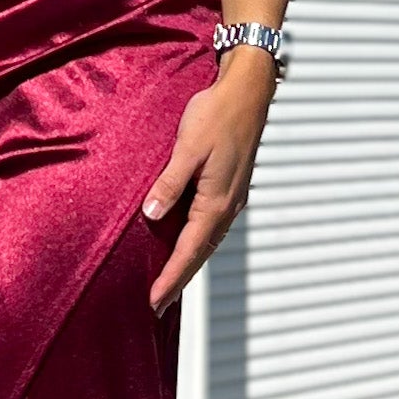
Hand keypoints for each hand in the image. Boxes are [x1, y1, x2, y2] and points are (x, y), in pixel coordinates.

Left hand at [141, 50, 275, 311]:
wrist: (247, 93)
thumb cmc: (217, 115)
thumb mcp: (187, 149)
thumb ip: (169, 185)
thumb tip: (151, 217)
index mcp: (216, 201)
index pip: (188, 251)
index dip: (170, 278)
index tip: (154, 301)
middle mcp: (227, 206)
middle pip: (200, 254)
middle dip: (178, 280)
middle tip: (158, 305)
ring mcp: (231, 198)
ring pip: (207, 242)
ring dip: (188, 264)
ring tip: (169, 283)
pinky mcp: (230, 189)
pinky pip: (211, 226)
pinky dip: (197, 243)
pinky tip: (185, 245)